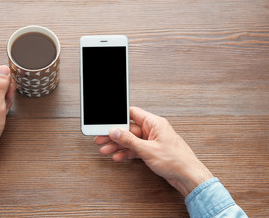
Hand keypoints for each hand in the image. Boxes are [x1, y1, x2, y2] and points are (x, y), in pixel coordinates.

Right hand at [94, 106, 212, 196]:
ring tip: (105, 149)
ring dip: (118, 145)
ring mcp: (152, 141)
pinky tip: (117, 156)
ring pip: (131, 140)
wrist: (188, 177)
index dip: (118, 117)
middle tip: (101, 138)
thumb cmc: (176, 161)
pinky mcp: (152, 151)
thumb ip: (129, 140)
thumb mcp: (148, 149)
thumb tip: (116, 132)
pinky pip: (135, 149)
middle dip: (114, 135)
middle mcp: (153, 130)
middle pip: (129, 129)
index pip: (132, 114)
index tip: (107, 122)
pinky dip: (126, 153)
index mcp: (155, 123)